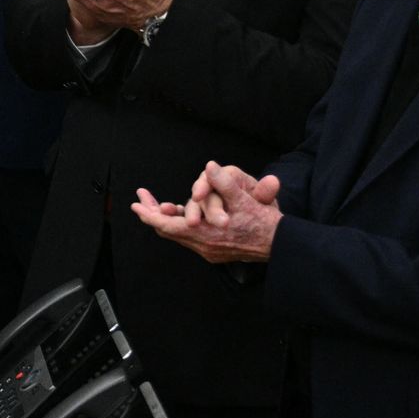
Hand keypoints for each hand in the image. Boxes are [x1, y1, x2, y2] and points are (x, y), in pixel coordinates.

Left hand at [132, 162, 281, 263]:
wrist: (282, 246)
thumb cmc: (265, 223)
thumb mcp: (248, 200)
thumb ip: (226, 184)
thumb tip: (210, 166)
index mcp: (206, 234)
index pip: (167, 226)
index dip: (149, 214)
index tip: (136, 202)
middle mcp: (203, 245)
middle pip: (167, 230)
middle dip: (152, 214)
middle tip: (140, 200)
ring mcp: (208, 249)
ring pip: (177, 234)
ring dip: (165, 219)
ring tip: (156, 204)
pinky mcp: (214, 250)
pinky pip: (188, 237)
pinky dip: (179, 225)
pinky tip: (178, 213)